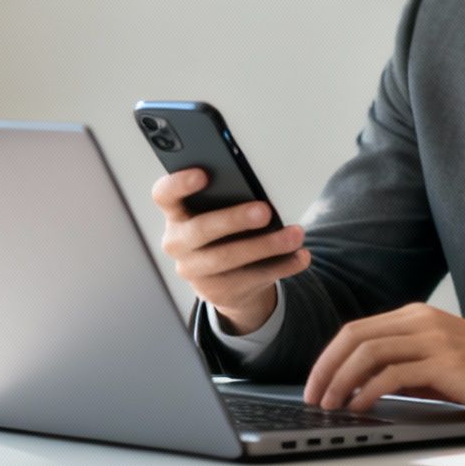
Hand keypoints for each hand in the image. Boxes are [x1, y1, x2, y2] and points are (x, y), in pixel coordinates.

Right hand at [151, 166, 309, 333]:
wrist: (222, 279)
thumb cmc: (221, 231)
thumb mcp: (215, 212)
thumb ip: (225, 197)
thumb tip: (256, 186)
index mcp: (175, 214)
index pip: (164, 195)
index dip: (178, 184)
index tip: (203, 173)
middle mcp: (178, 244)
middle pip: (200, 230)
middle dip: (233, 220)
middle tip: (264, 211)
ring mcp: (196, 272)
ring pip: (229, 259)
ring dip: (266, 246)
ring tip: (294, 235)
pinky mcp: (220, 292)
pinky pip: (253, 278)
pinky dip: (282, 266)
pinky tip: (300, 256)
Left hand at [303, 303, 464, 417]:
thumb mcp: (438, 365)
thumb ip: (403, 368)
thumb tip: (360, 387)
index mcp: (416, 316)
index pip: (357, 330)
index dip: (328, 357)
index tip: (314, 383)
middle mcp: (421, 320)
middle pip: (354, 337)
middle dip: (325, 369)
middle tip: (312, 397)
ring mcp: (433, 338)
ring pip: (368, 352)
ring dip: (341, 381)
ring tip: (330, 406)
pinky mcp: (445, 361)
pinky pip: (393, 373)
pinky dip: (368, 390)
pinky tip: (360, 407)